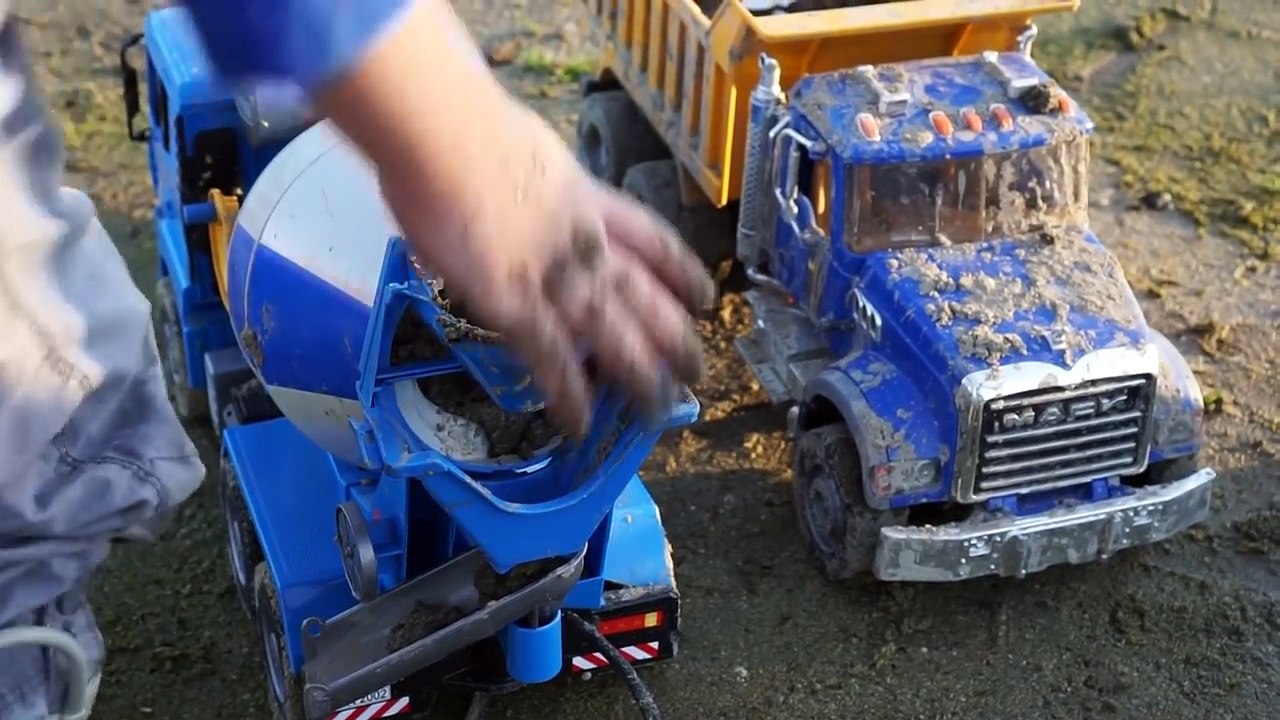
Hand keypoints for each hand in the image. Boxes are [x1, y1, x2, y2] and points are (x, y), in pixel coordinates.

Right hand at [379, 104, 715, 435]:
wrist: (448, 133)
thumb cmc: (460, 122)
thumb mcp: (513, 147)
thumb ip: (522, 179)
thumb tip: (501, 191)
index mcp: (585, 198)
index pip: (650, 239)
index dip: (680, 271)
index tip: (702, 294)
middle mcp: (585, 241)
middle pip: (644, 297)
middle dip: (674, 337)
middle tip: (697, 370)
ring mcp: (556, 276)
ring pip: (615, 334)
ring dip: (641, 375)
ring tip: (664, 409)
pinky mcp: (517, 306)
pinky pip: (551, 360)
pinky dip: (567, 395)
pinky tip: (580, 424)